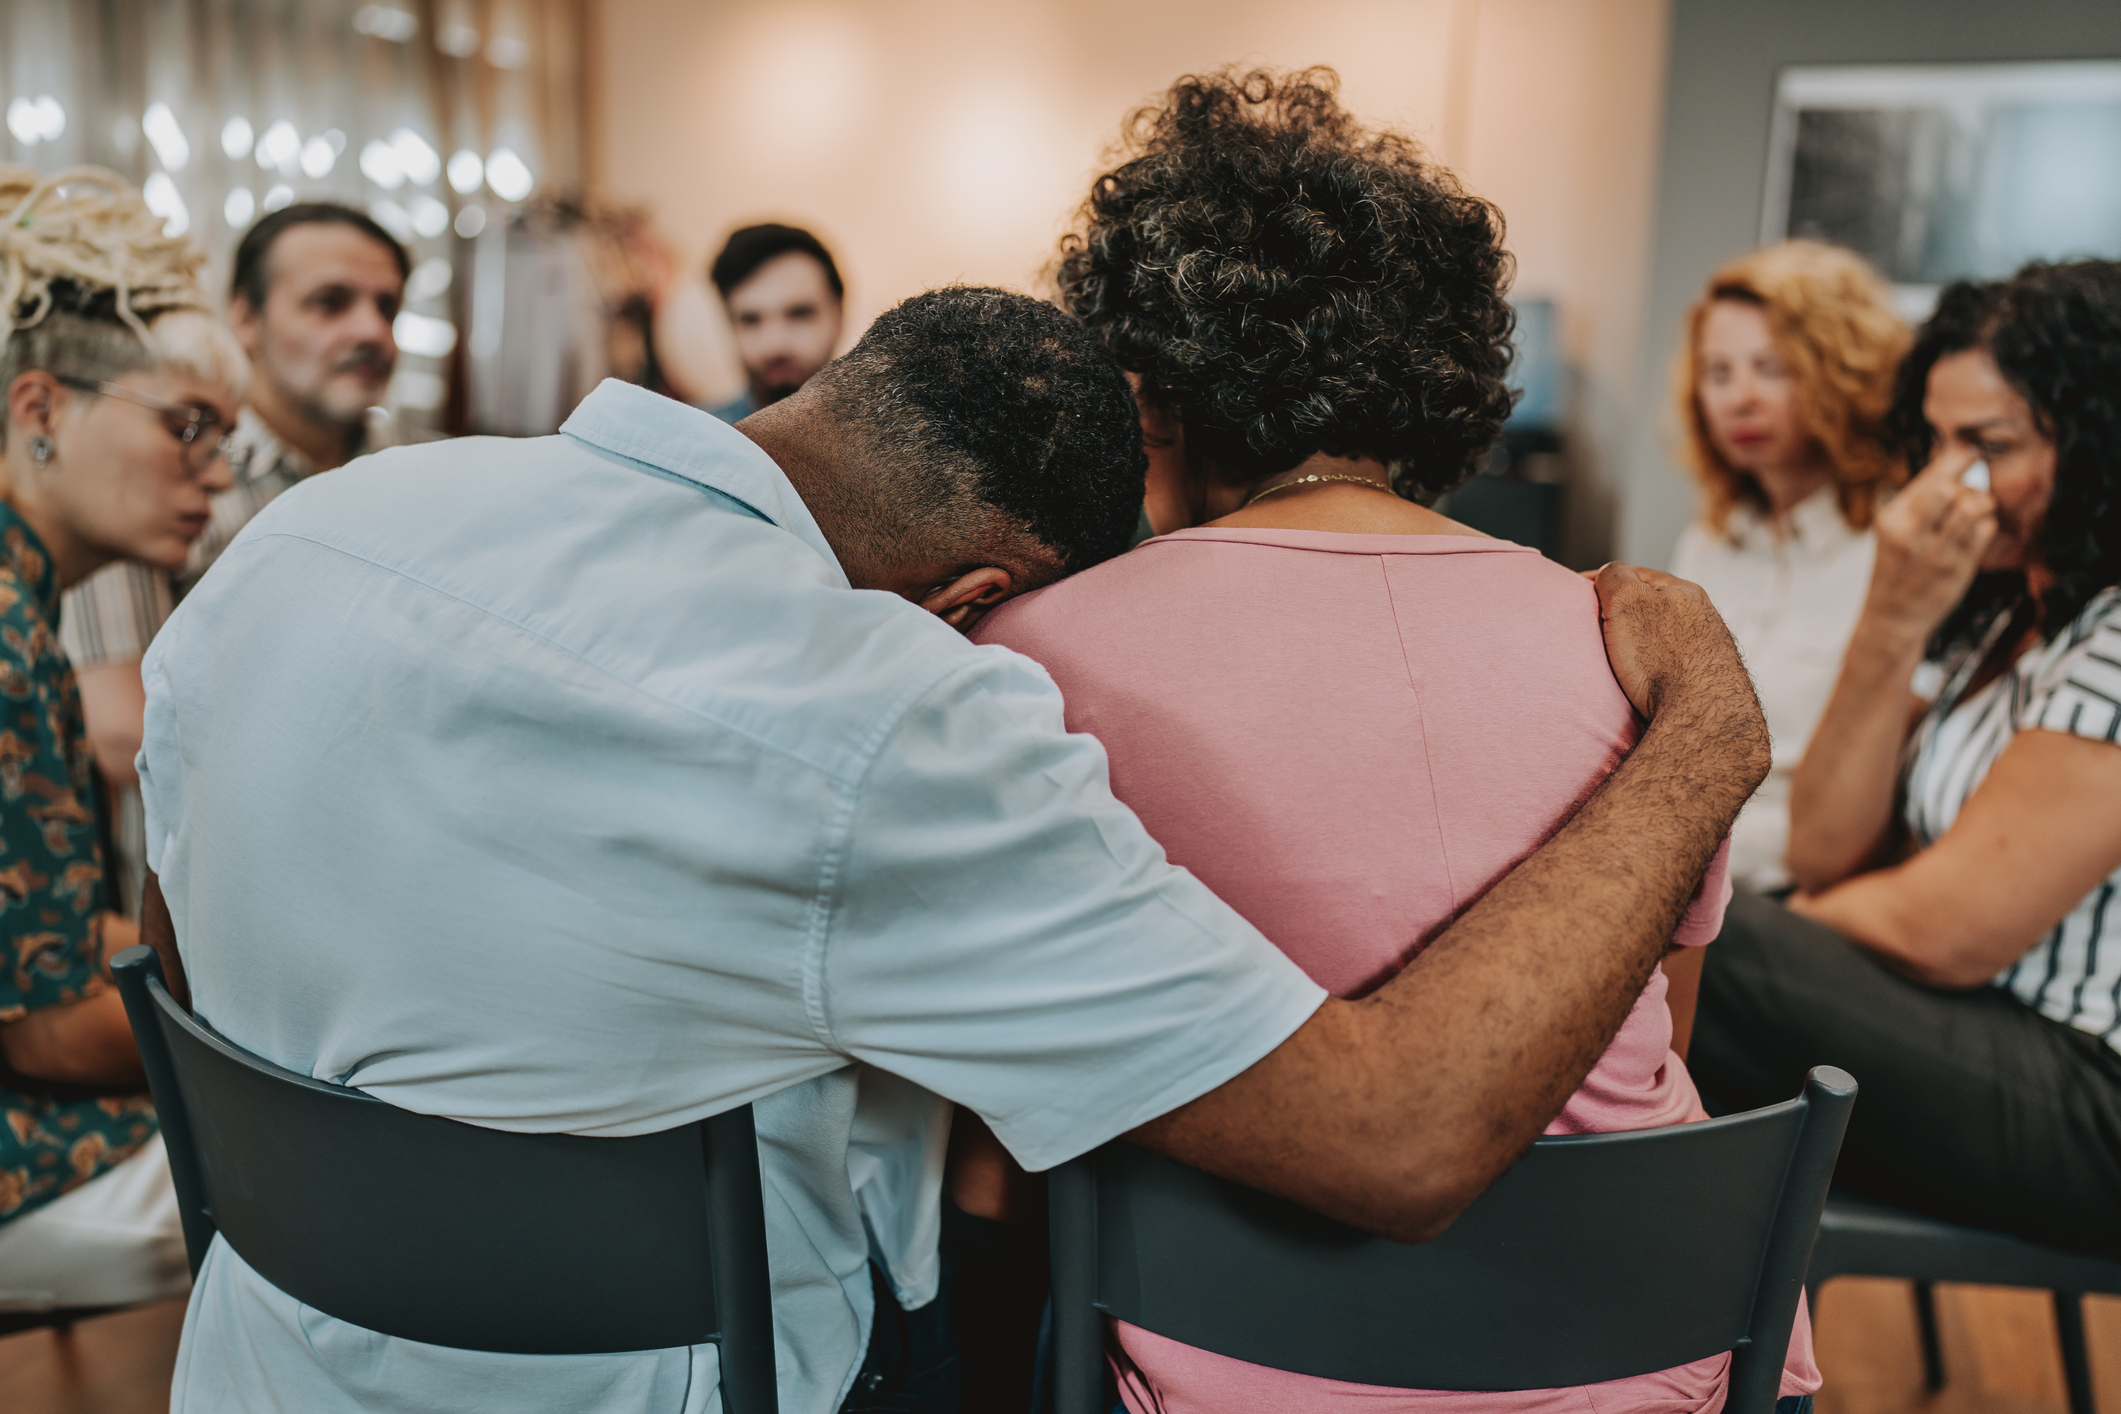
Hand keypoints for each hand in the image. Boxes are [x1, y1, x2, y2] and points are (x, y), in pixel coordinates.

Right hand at [1584, 563, 1755, 723]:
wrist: (1702, 714)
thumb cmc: (1662, 656)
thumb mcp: (1627, 601)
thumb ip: (1614, 577)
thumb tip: (1609, 574)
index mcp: (1684, 591)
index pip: (1634, 575)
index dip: (1601, 582)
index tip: (1579, 596)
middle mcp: (1702, 617)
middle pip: (1650, 607)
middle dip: (1622, 614)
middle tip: (1595, 629)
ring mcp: (1708, 650)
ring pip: (1661, 638)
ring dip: (1639, 644)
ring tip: (1617, 661)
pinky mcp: (1708, 682)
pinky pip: (1671, 666)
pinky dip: (1653, 669)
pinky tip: (1643, 683)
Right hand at [1866, 450, 1996, 641]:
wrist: (1892, 617)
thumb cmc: (1897, 568)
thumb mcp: (1894, 531)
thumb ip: (1921, 499)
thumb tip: (1961, 457)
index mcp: (1892, 517)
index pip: (1930, 476)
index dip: (1958, 459)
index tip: (1972, 453)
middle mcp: (1910, 532)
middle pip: (1950, 488)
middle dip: (1966, 487)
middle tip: (1968, 496)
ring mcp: (1935, 551)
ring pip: (1971, 507)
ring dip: (1981, 504)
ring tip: (1975, 512)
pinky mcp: (1957, 567)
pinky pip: (1984, 530)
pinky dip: (1986, 525)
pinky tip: (1974, 533)